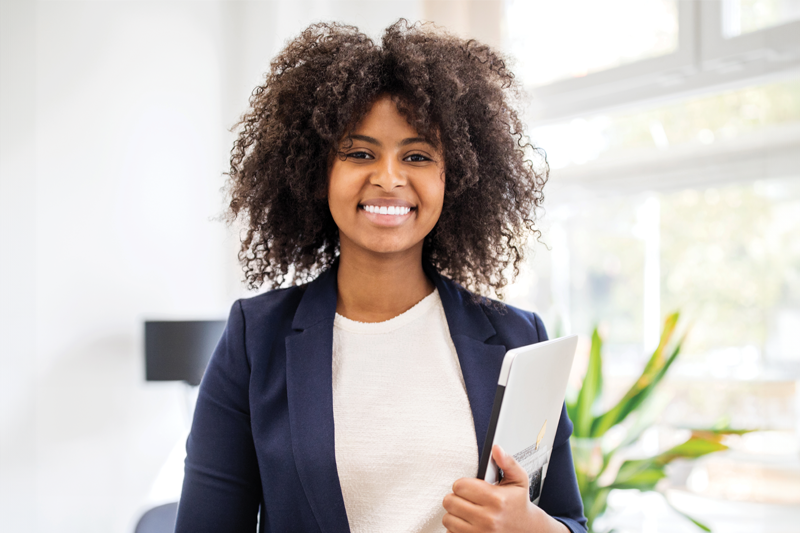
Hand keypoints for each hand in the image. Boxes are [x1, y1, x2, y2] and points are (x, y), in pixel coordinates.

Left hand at [442, 445, 568, 532]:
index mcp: (497, 500)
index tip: (470, 487)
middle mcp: (488, 519)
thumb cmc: (519, 504)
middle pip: (450, 501)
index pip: (460, 486)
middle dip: (456, 497)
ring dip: (454, 513)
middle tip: (467, 498)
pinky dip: (456, 528)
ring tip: (467, 510)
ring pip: (448, 518)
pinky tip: (467, 523)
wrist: (526, 531)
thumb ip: (508, 462)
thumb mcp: (519, 480)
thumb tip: (496, 449)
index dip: (463, 484)